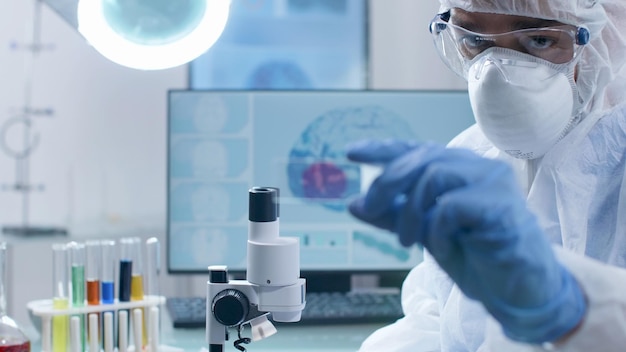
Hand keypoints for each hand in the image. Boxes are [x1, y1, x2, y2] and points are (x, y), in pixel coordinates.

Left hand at [346, 139, 585, 343]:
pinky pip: (451, 206)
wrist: (517, 291)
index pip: (415, 150)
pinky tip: (443, 247)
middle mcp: (476, 168)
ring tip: (407, 241)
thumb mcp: (424, 234)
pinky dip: (436, 230)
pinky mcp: (502, 205)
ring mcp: (492, 182)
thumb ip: (393, 217)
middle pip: (420, 158)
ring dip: (410, 212)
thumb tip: (354, 204)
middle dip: (387, 183)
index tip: (351, 152)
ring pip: (433, 175)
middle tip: (370, 209)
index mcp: (457, 169)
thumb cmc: (475, 256)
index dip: (382, 149)